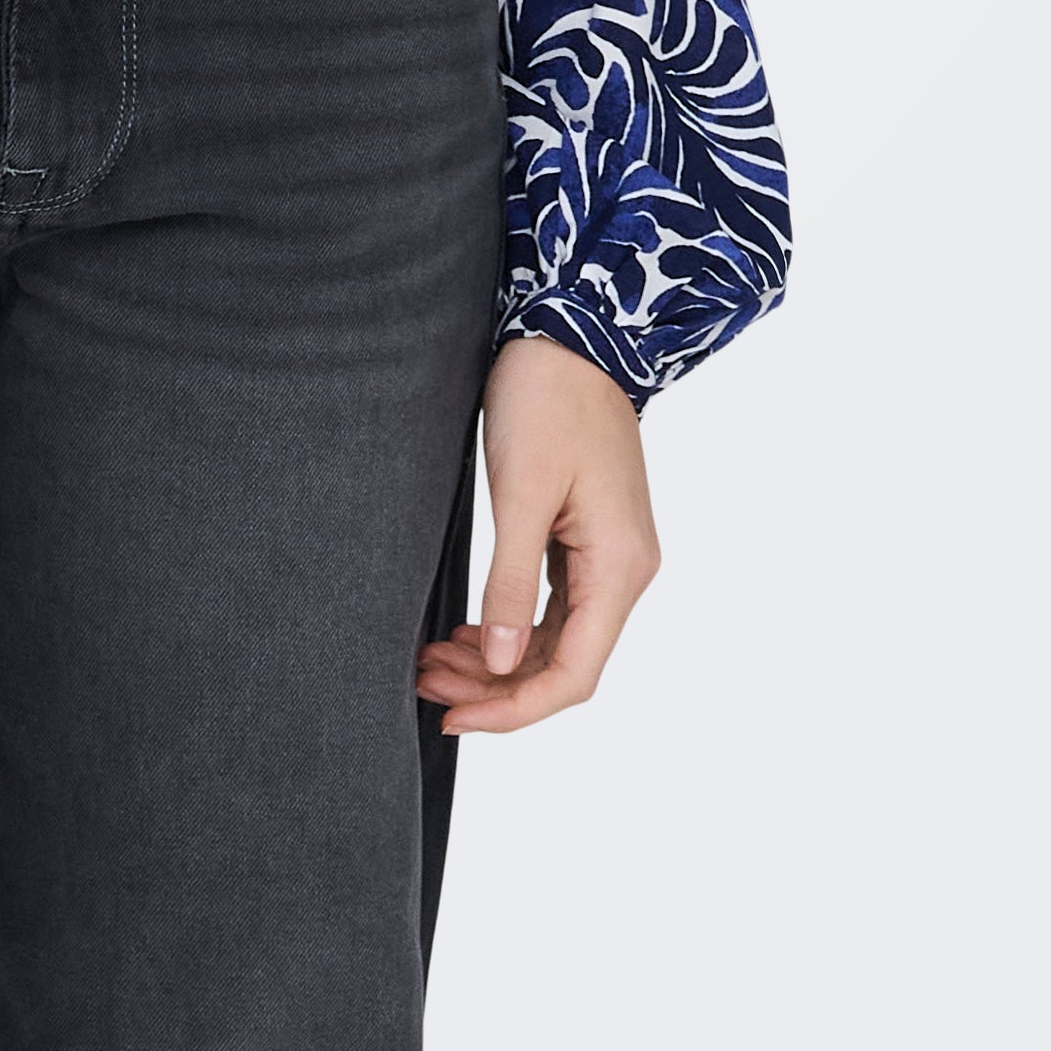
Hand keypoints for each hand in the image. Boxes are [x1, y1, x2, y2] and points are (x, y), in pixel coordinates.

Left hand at [415, 333, 659, 734]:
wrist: (573, 332)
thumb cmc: (548, 399)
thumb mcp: (521, 493)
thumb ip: (512, 584)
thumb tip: (504, 665)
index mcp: (620, 568)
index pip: (573, 675)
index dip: (513, 709)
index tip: (453, 718)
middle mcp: (626, 573)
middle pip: (564, 665)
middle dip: (495, 688)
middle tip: (424, 685)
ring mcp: (610, 557)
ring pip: (556, 641)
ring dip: (498, 660)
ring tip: (433, 663)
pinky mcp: (589, 539)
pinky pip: (553, 608)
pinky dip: (510, 627)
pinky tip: (467, 632)